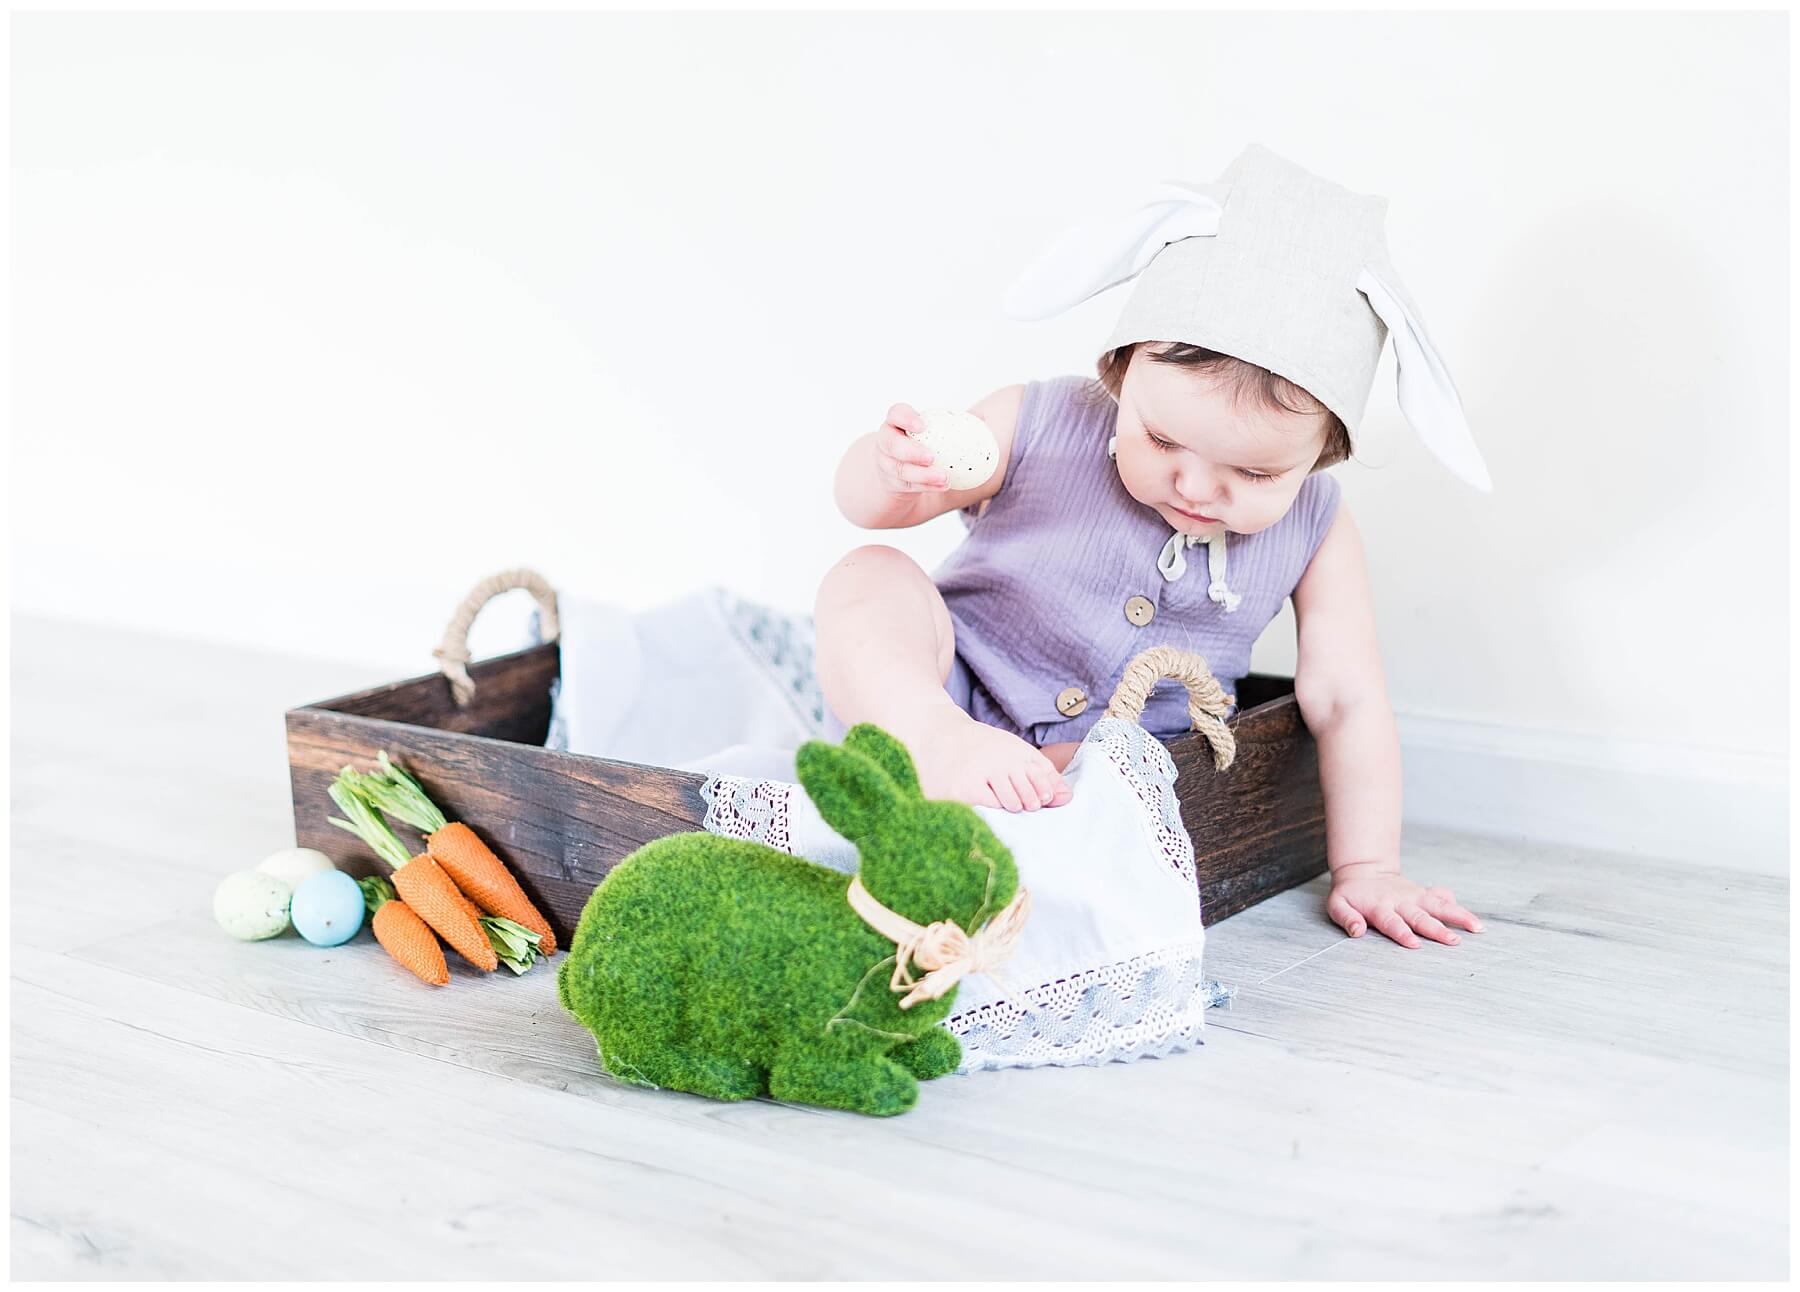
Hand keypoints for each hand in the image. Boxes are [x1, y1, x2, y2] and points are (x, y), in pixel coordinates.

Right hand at [874, 403, 949, 495]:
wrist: (910, 470)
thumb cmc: (928, 443)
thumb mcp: (938, 431)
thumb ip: (957, 423)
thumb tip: (982, 419)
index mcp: (898, 422)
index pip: (896, 414)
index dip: (905, 418)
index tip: (922, 426)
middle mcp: (887, 442)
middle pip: (890, 444)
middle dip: (910, 451)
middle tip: (931, 457)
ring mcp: (887, 464)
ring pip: (900, 470)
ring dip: (923, 475)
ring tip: (945, 477)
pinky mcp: (893, 483)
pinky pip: (909, 486)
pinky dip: (928, 486)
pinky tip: (945, 485)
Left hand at [1326, 860, 1483, 948]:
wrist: (1363, 871)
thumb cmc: (1350, 894)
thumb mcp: (1338, 905)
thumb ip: (1346, 918)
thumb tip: (1356, 931)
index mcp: (1379, 907)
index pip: (1392, 922)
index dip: (1402, 933)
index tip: (1415, 944)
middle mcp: (1401, 902)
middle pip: (1420, 917)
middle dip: (1437, 930)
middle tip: (1454, 941)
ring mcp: (1414, 897)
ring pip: (1438, 906)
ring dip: (1457, 916)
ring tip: (1476, 928)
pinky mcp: (1423, 894)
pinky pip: (1441, 897)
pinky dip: (1455, 905)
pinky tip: (1471, 918)